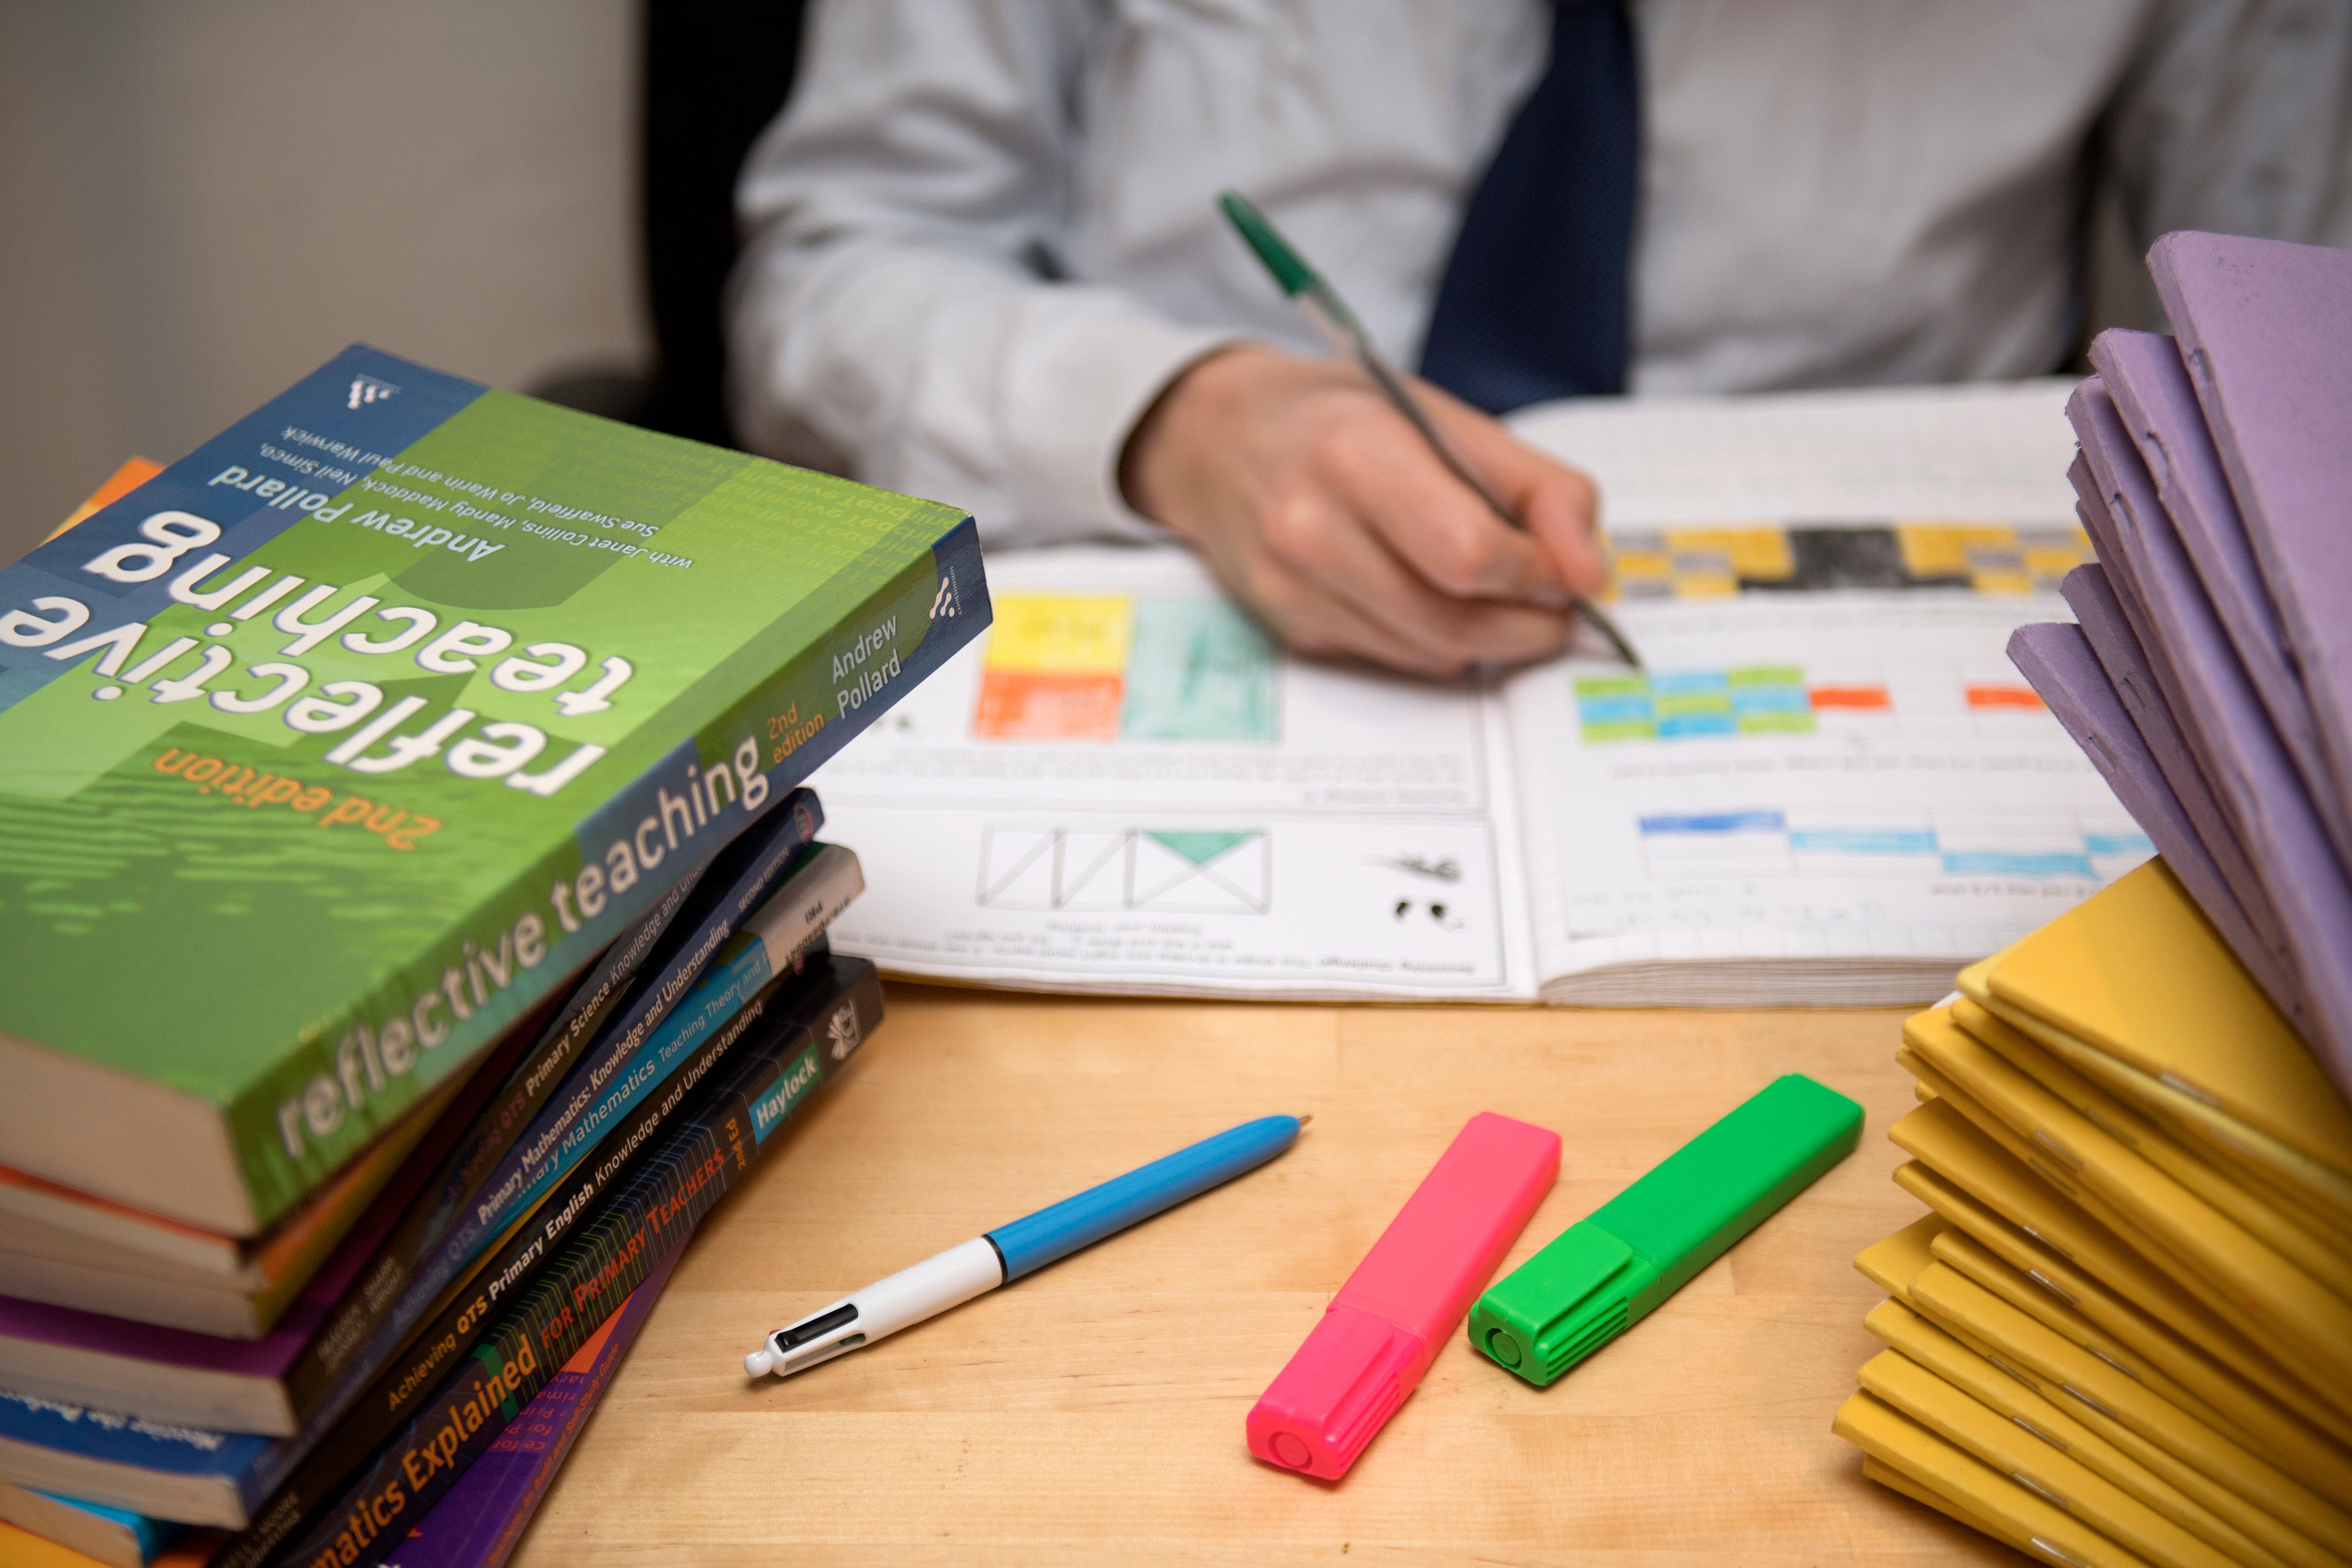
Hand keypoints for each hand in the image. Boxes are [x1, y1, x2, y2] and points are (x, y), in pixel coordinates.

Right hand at [1118, 343, 1605, 675]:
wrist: (1214, 439)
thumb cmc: (1336, 417)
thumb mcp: (1444, 414)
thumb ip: (1536, 487)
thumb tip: (1590, 571)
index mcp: (1355, 456)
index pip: (1469, 555)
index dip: (1539, 573)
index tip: (1569, 566)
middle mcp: (1311, 531)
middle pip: (1454, 621)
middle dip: (1529, 623)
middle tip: (1555, 600)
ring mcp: (1294, 589)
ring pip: (1431, 653)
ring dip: (1491, 638)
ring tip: (1505, 596)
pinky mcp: (1292, 628)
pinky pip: (1395, 658)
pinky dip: (1439, 640)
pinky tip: (1438, 597)